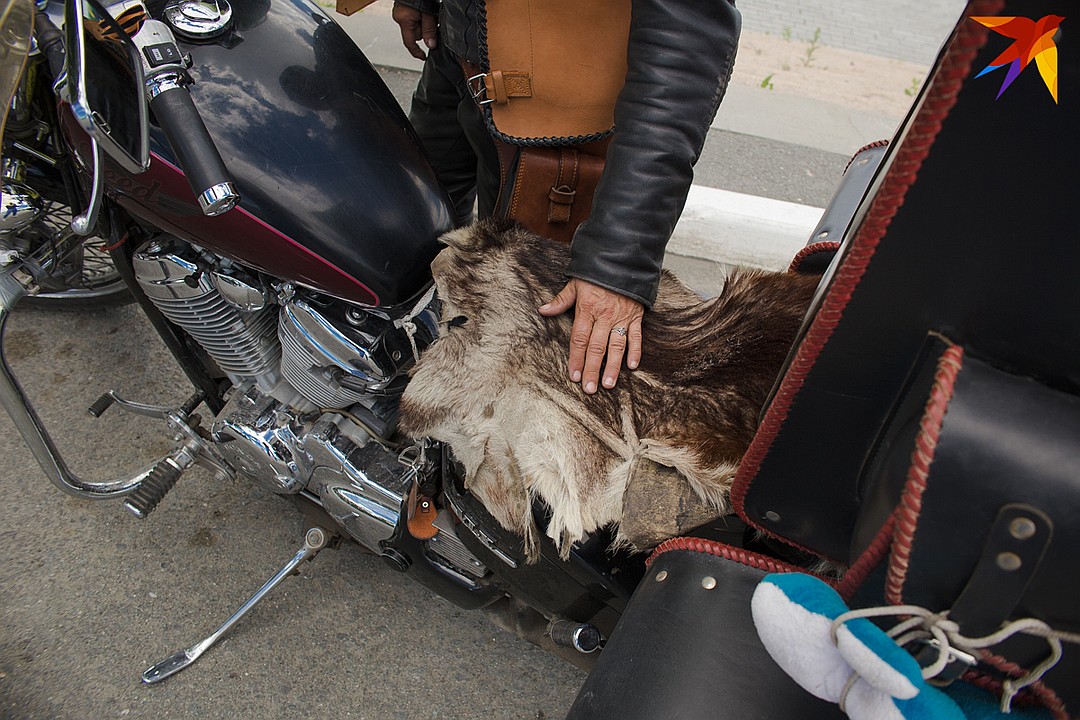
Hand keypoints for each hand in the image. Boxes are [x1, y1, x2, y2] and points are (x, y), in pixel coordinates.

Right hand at [391, 3, 436, 60]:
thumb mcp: (429, 13)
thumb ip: (430, 30)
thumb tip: (431, 45)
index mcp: (404, 20)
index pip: (410, 43)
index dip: (417, 52)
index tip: (423, 57)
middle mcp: (399, 17)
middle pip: (415, 33)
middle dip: (425, 30)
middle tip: (432, 19)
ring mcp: (400, 13)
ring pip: (415, 25)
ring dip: (423, 22)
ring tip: (429, 12)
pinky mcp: (403, 9)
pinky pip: (413, 18)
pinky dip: (420, 17)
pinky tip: (425, 10)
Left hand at [539, 279, 643, 393]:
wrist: (622, 259)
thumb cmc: (596, 274)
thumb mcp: (575, 284)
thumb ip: (560, 300)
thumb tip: (542, 310)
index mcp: (588, 309)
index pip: (580, 339)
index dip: (576, 358)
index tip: (574, 376)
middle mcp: (605, 316)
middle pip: (597, 347)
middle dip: (592, 369)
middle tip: (590, 388)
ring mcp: (622, 317)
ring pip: (617, 346)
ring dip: (612, 366)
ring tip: (608, 384)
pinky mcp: (636, 316)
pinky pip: (636, 336)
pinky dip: (636, 351)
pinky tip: (631, 366)